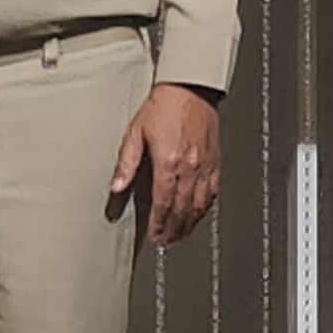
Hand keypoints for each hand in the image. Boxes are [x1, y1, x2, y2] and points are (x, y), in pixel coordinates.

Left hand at [111, 83, 223, 247]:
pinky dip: (205, 209)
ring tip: (180, 236)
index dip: (158, 223)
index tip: (154, 236)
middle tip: (165, 243)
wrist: (190, 89)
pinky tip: (198, 215)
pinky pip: (212, 193)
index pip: (162, 202)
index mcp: (168, 162)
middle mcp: (190, 167)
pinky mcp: (216, 162)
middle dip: (173, 229)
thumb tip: (116, 186)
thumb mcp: (135, 132)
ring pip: (199, 205)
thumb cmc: (163, 106)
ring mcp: (205, 166)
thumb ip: (126, 162)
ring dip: (189, 224)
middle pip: (182, 209)